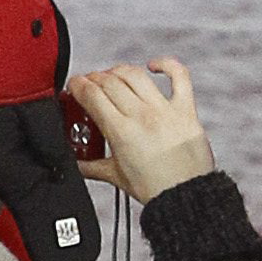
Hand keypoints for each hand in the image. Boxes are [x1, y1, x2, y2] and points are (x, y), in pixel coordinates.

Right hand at [68, 57, 216, 202]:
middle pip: (110, 81)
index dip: (78, 85)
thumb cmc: (156, 189)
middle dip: (94, 78)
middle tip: (90, 84)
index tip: (74, 86)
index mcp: (121, 131)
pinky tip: (153, 66)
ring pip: (136, 75)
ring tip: (112, 77)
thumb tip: (76, 163)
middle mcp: (142, 115)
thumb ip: (91, 166)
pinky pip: (179, 76)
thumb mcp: (116, 176)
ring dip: (119, 71)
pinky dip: (166, 65)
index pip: (92, 94)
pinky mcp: (186, 109)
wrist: (187, 195)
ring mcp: (165, 109)